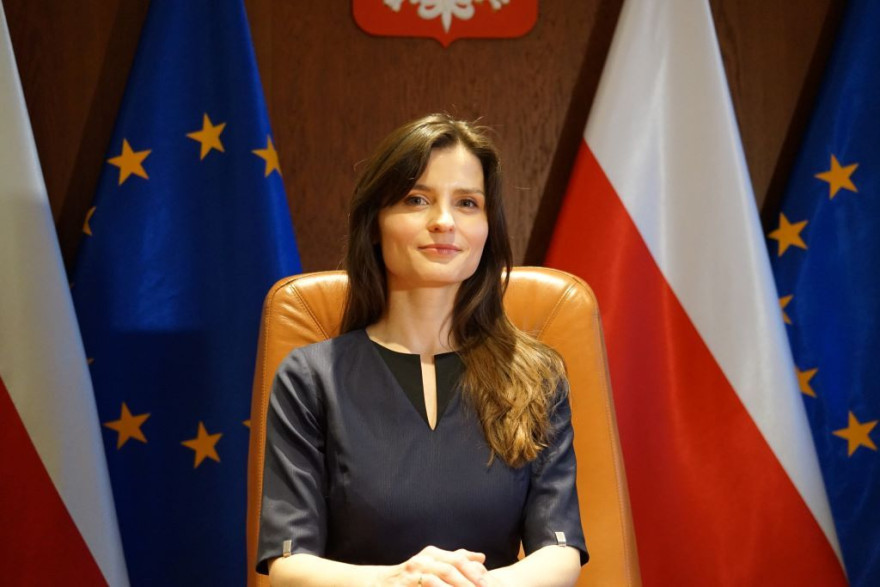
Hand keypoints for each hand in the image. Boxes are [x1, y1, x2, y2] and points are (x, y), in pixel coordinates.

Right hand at [373, 546, 489, 586]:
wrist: (379, 584)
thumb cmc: (410, 577)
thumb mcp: (432, 564)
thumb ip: (455, 560)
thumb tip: (481, 557)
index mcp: (432, 554)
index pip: (459, 558)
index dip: (474, 570)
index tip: (489, 581)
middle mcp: (423, 559)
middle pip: (452, 566)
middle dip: (470, 578)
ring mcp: (414, 571)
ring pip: (441, 575)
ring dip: (458, 584)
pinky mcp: (407, 583)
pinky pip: (428, 585)